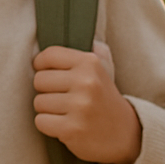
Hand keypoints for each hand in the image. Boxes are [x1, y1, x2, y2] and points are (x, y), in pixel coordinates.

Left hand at [32, 42, 140, 163]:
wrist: (126, 134)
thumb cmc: (105, 98)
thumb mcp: (104, 67)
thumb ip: (90, 48)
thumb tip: (70, 28)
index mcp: (90, 62)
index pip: (48, 56)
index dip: (43, 66)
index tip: (51, 74)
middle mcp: (86, 82)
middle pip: (39, 80)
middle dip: (47, 91)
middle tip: (65, 98)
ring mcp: (80, 107)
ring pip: (38, 102)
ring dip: (48, 110)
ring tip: (68, 112)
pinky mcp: (72, 129)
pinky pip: (40, 121)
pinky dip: (49, 125)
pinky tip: (66, 125)